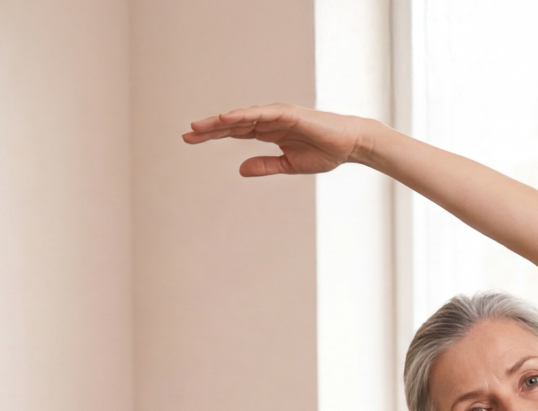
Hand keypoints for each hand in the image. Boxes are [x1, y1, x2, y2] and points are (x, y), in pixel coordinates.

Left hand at [182, 104, 367, 176]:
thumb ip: (265, 165)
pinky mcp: (289, 114)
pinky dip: (244, 115)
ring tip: (200, 127)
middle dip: (210, 129)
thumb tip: (240, 170)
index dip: (213, 134)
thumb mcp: (289, 165)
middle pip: (233, 123)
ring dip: (221, 121)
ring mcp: (278, 116)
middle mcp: (269, 121)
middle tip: (187, 135)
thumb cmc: (324, 153)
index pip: (234, 131)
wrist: (349, 146)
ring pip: (243, 117)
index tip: (191, 139)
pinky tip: (227, 119)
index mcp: (268, 132)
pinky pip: (262, 114)